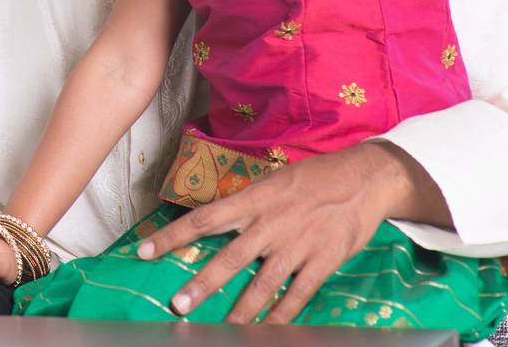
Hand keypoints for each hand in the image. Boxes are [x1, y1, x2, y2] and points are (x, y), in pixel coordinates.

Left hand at [136, 143, 416, 322]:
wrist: (364, 178)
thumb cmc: (313, 177)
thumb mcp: (272, 181)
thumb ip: (246, 203)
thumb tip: (218, 220)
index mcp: (253, 200)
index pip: (203, 219)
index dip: (171, 235)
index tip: (143, 251)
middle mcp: (270, 224)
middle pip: (229, 258)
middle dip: (203, 284)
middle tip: (178, 305)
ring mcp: (296, 245)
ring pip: (262, 284)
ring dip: (240, 310)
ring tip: (222, 330)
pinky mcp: (322, 262)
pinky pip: (298, 294)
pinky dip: (283, 315)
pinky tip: (269, 330)